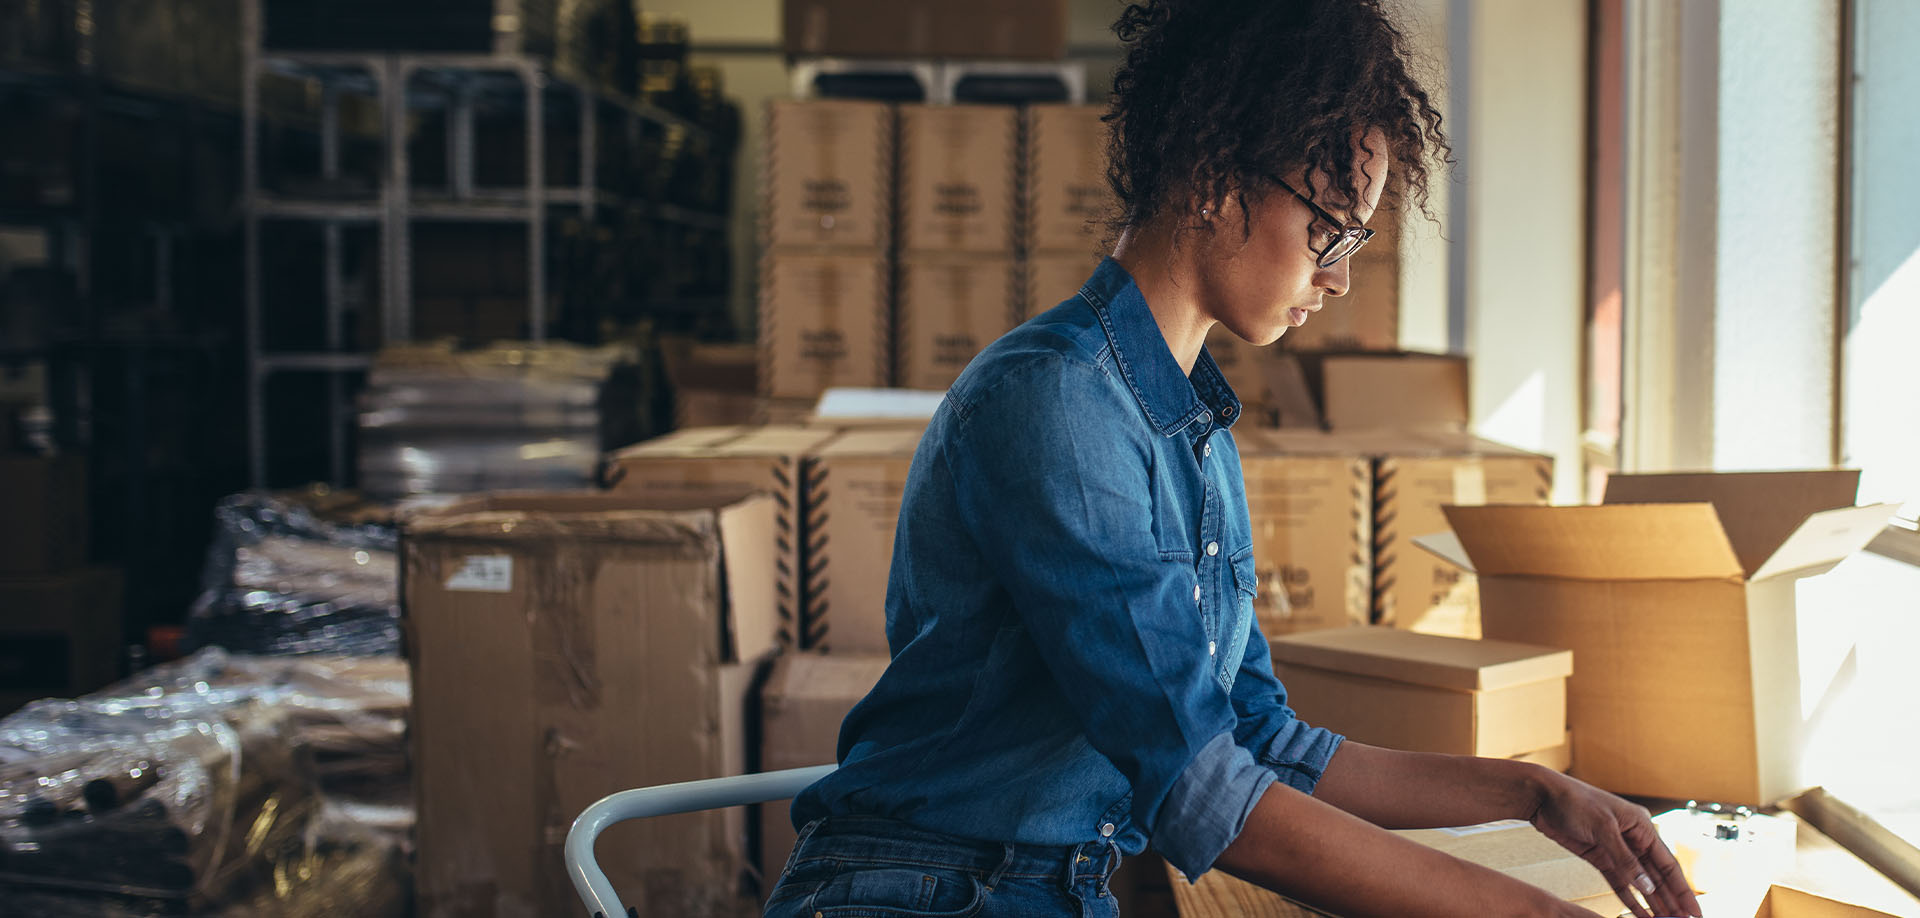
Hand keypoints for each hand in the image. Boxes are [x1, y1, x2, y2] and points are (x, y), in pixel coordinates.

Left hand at [1527, 772, 1700, 917]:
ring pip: (1640, 881)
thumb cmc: (1573, 801)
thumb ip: (1624, 859)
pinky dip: (1630, 898)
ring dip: (1653, 902)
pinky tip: (1641, 914)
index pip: (1668, 863)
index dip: (1682, 890)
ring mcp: (1616, 849)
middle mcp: (1633, 838)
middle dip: (1670, 900)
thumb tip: (1647, 886)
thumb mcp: (1602, 828)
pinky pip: (1619, 881)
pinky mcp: (1599, 856)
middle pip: (1657, 876)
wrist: (1542, 796)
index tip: (1694, 912)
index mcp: (1641, 826)